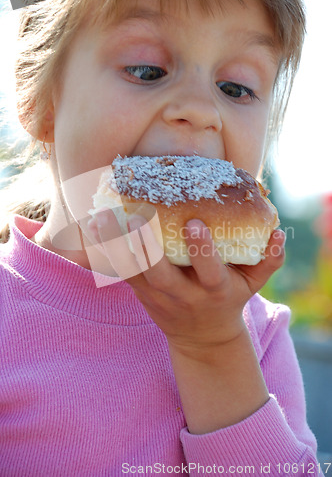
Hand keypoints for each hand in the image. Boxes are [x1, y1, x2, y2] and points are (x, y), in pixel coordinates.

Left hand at [89, 210, 285, 352]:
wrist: (202, 337)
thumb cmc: (229, 300)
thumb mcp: (253, 286)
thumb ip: (268, 261)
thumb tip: (279, 233)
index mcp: (213, 291)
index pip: (209, 272)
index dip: (203, 251)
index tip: (196, 224)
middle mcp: (183, 295)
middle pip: (162, 274)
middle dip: (148, 248)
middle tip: (135, 218)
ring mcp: (157, 296)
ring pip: (133, 274)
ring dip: (115, 248)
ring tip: (99, 219)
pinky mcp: (140, 294)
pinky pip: (120, 275)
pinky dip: (104, 255)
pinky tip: (91, 231)